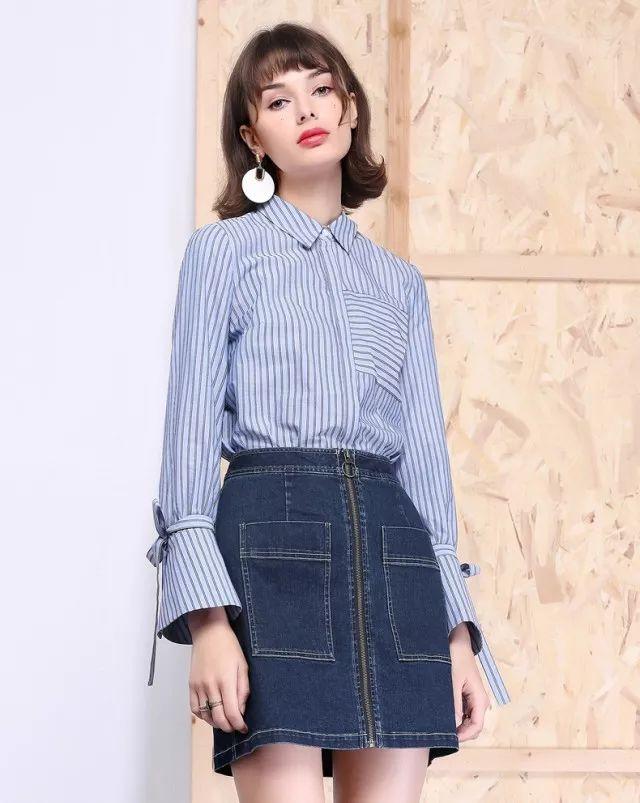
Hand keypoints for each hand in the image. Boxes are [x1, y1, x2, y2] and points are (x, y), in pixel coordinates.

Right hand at [187, 607, 249, 734]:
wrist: (208, 632)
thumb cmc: (229, 647)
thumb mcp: (243, 665)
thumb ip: (243, 689)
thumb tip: (240, 711)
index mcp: (226, 680)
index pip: (232, 712)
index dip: (238, 724)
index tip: (244, 728)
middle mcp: (210, 685)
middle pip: (218, 718)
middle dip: (229, 727)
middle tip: (235, 726)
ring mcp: (198, 686)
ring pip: (206, 716)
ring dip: (216, 723)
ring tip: (225, 721)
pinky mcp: (191, 685)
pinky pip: (194, 708)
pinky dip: (203, 716)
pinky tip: (211, 714)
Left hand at [449, 622, 490, 741]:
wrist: (456, 640)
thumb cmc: (456, 657)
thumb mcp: (452, 680)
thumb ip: (453, 703)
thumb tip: (453, 726)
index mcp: (480, 699)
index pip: (476, 727)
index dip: (463, 736)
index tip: (447, 738)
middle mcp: (479, 702)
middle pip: (471, 726)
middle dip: (458, 732)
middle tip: (438, 732)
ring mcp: (472, 699)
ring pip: (465, 720)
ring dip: (454, 724)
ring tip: (437, 722)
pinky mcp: (465, 695)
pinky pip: (461, 712)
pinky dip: (452, 716)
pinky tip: (440, 713)